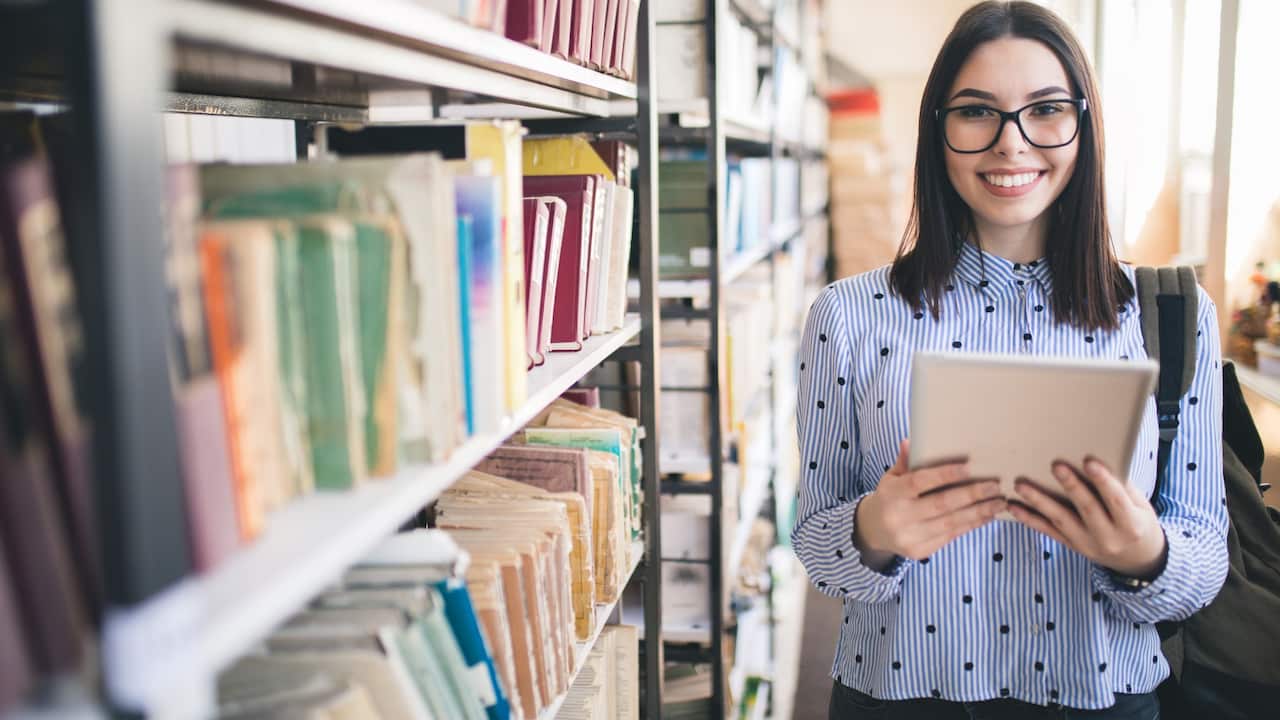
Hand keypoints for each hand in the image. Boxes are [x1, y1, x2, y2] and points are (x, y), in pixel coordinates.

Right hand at [853, 439, 1006, 569]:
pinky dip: (971, 525)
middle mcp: (899, 517)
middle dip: (971, 494)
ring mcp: (910, 537)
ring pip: (951, 523)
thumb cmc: (889, 498)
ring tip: (999, 502)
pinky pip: (951, 536)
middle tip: (994, 486)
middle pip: (941, 504)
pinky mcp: (920, 551)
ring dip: (978, 512)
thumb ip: (904, 462)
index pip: (919, 482)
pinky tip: (986, 515)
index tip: (968, 467)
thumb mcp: (891, 478)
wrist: (873, 531)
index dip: (944, 475)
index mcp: (891, 495)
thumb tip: (911, 442)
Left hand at [1009, 458, 1167, 579]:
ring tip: (1021, 485)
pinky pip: (1048, 531)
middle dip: (1071, 486)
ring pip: (1061, 520)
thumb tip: (1103, 460)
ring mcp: (1087, 544)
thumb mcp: (1141, 506)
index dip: (1103, 481)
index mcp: (1131, 524)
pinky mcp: (1072, 546)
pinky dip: (1030, 519)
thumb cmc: (1139, 523)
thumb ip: (1123, 487)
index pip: (1116, 500)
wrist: (1137, 559)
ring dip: (1039, 502)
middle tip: (1055, 465)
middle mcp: (1109, 537)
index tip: (1089, 462)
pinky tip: (1014, 507)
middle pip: (1087, 508)